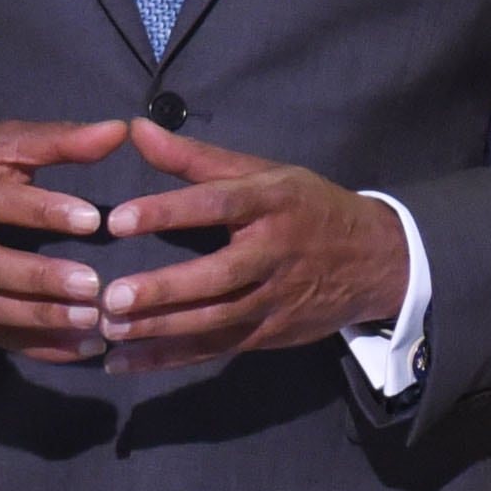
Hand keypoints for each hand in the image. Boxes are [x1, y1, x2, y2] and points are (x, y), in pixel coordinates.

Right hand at [0, 120, 127, 360]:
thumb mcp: (2, 146)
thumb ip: (59, 141)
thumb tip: (119, 131)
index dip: (40, 211)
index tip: (92, 220)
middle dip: (36, 278)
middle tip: (92, 285)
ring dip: (38, 318)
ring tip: (91, 320)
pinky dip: (38, 346)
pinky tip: (83, 349)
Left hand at [93, 120, 408, 362]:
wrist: (379, 260)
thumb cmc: (308, 207)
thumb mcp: (264, 174)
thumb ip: (195, 158)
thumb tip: (137, 129)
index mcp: (273, 202)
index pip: (219, 205)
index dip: (169, 212)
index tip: (120, 219)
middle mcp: (277, 252)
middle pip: (220, 275)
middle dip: (166, 289)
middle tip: (113, 297)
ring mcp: (277, 298)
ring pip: (217, 319)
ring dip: (162, 328)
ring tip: (111, 329)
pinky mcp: (272, 333)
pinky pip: (217, 348)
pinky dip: (171, 358)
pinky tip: (126, 361)